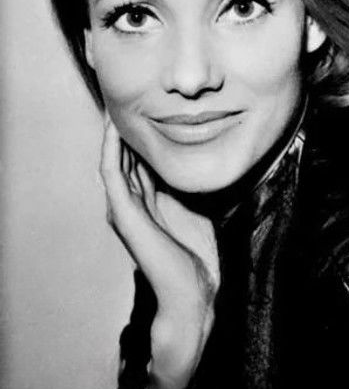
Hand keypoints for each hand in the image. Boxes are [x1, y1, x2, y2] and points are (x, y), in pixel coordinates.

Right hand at [100, 114, 219, 388]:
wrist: (194, 292)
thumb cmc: (197, 253)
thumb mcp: (193, 206)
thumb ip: (185, 184)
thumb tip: (195, 156)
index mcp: (145, 200)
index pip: (136, 159)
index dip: (138, 133)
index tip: (146, 106)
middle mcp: (130, 202)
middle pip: (122, 156)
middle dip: (124, 128)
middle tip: (127, 96)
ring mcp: (124, 208)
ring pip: (112, 160)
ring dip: (113, 132)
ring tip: (117, 104)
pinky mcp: (124, 214)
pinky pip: (112, 173)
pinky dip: (112, 149)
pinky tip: (116, 128)